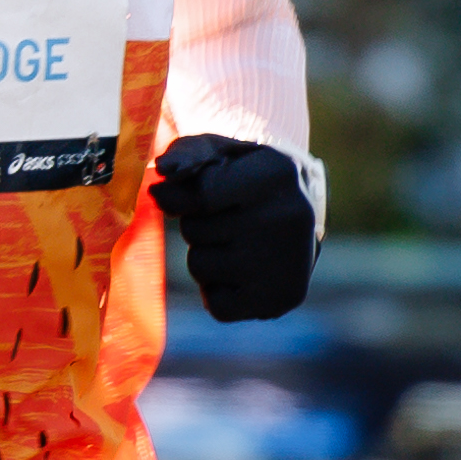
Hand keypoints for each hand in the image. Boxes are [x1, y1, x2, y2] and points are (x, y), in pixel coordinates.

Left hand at [154, 132, 316, 321]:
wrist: (300, 215)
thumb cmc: (248, 178)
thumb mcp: (223, 153)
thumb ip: (187, 154)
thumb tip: (160, 177)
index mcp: (277, 173)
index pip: (200, 194)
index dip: (184, 196)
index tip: (194, 194)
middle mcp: (287, 218)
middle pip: (195, 230)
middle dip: (198, 225)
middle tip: (229, 219)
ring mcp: (286, 263)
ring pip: (200, 267)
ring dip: (206, 257)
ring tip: (237, 246)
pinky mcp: (280, 300)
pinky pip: (217, 306)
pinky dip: (219, 293)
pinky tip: (244, 275)